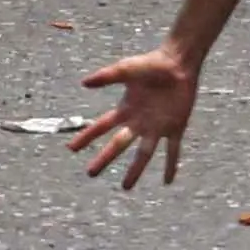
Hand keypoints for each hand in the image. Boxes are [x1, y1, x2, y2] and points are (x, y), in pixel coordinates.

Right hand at [69, 46, 199, 188]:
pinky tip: (168, 181)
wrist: (178, 62)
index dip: (86, 137)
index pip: (101, 126)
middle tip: (91, 173)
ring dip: (135, 170)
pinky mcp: (175, 126)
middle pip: (118, 144)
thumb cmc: (152, 63)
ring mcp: (157, 127)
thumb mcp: (126, 69)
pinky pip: (173, 150)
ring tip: (126, 187)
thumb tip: (83, 83)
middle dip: (104, 159)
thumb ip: (106, 76)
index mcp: (125, 109)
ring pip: (144, 154)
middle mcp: (138, 122)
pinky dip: (171, 165)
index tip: (71, 149)